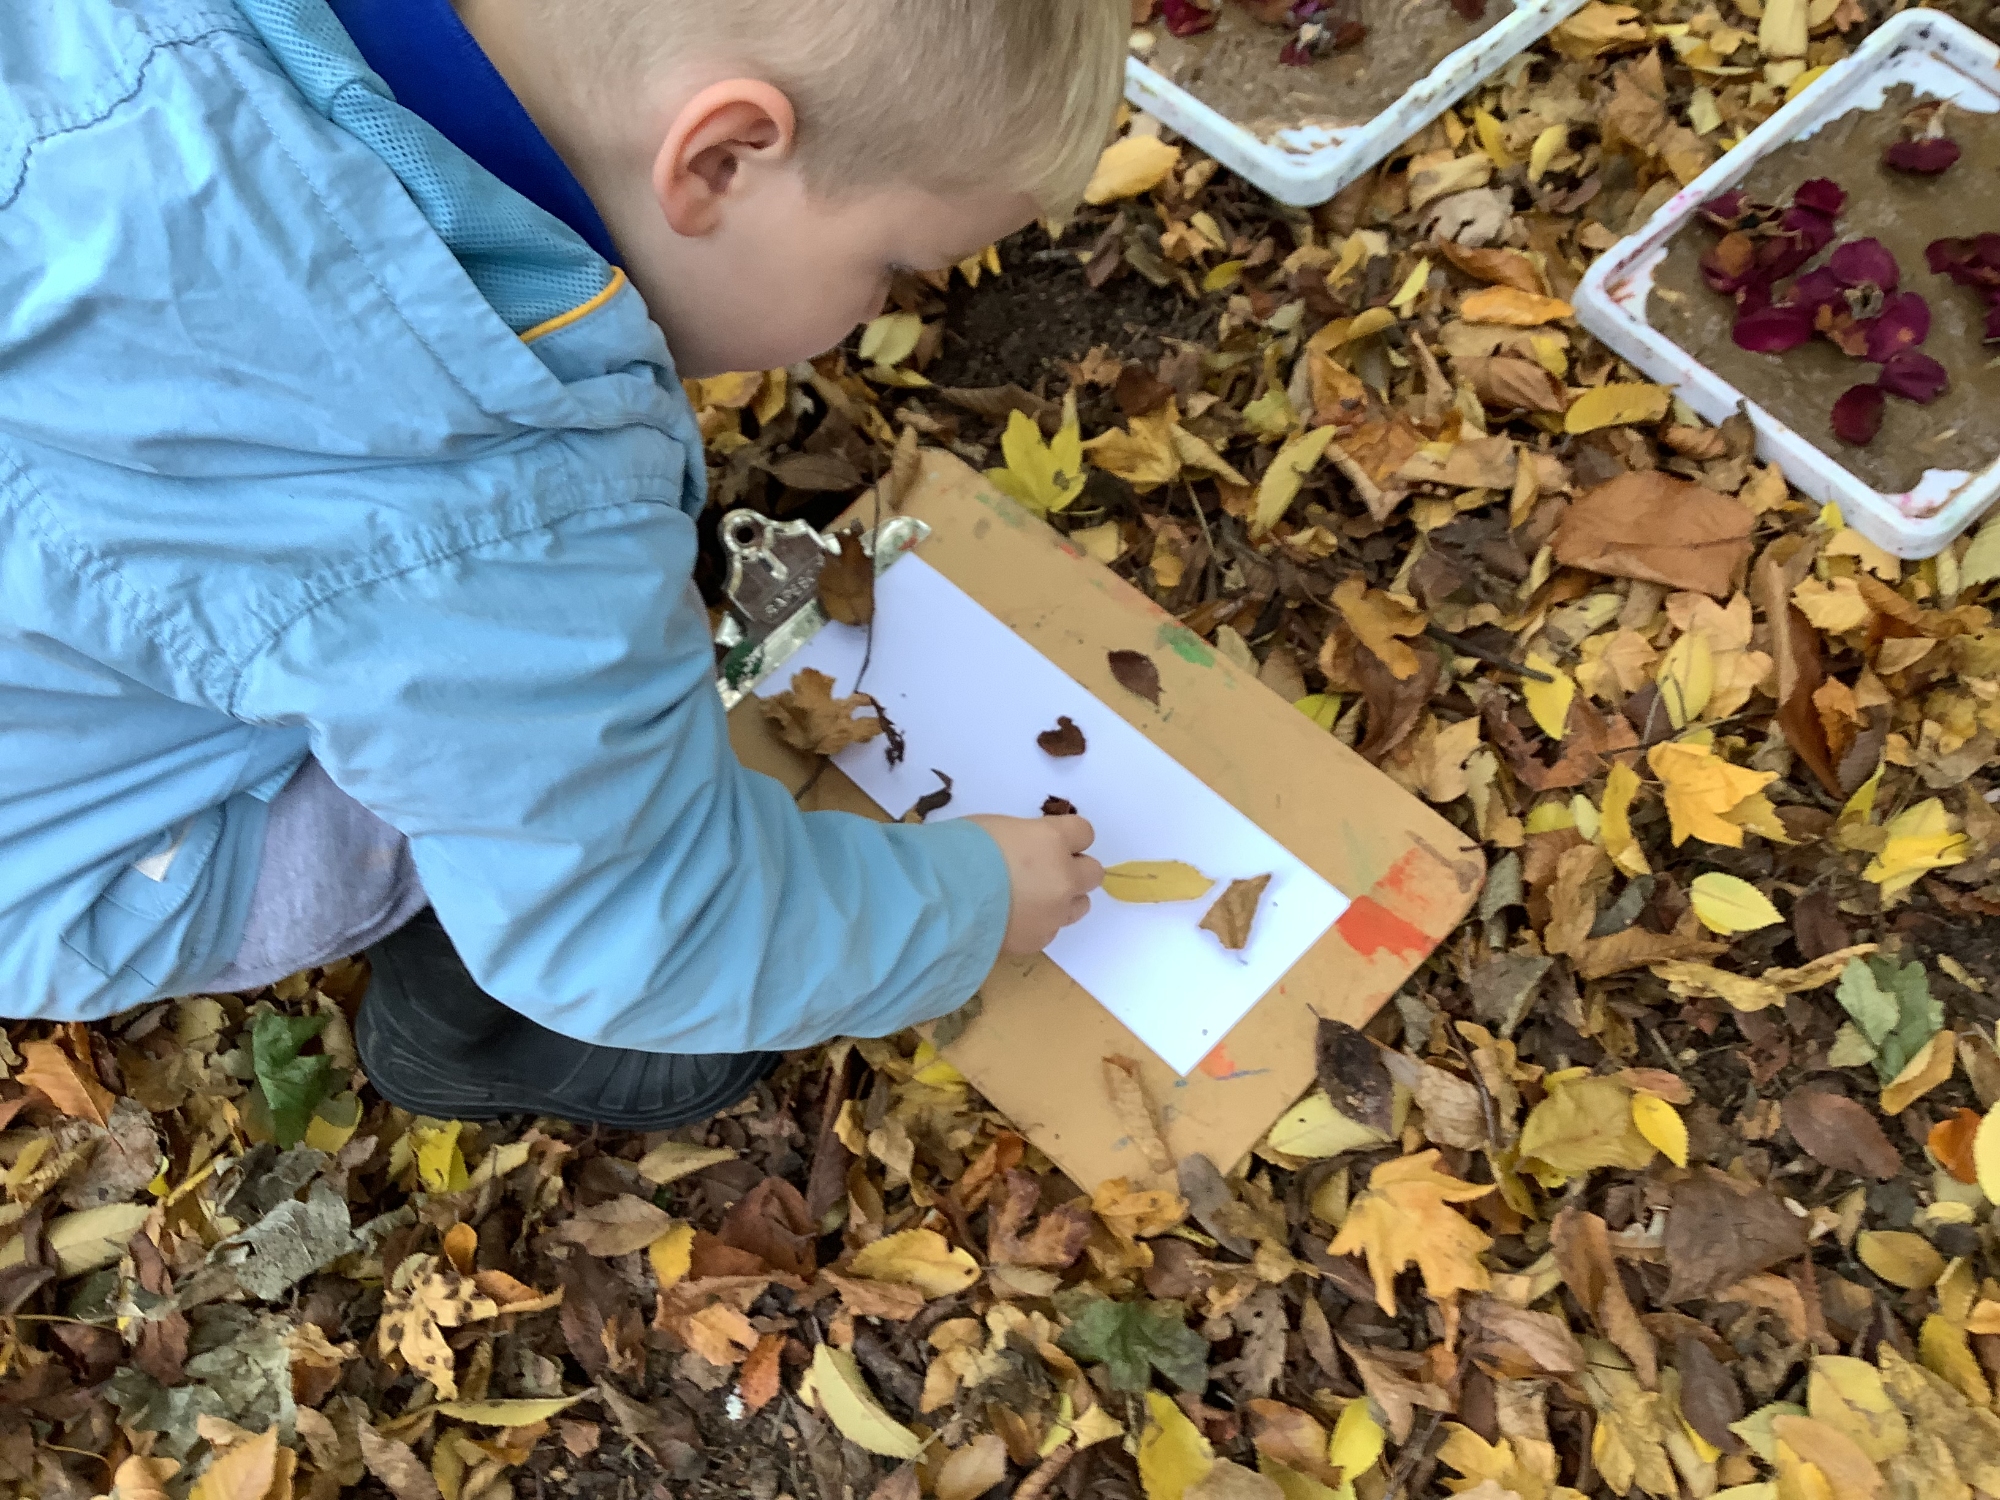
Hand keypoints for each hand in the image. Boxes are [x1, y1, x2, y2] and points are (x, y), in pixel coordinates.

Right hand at [966, 814, 1103, 954]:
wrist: (942, 901)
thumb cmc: (959, 852)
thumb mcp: (997, 828)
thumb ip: (1025, 838)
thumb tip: (1027, 848)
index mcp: (1052, 840)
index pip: (1084, 832)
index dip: (1068, 837)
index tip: (1051, 841)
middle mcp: (1063, 876)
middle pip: (1093, 872)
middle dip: (1074, 870)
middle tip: (1045, 871)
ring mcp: (1055, 912)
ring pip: (1080, 905)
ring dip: (1063, 899)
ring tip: (1031, 899)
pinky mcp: (1040, 939)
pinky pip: (1052, 929)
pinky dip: (1039, 923)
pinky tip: (1013, 919)